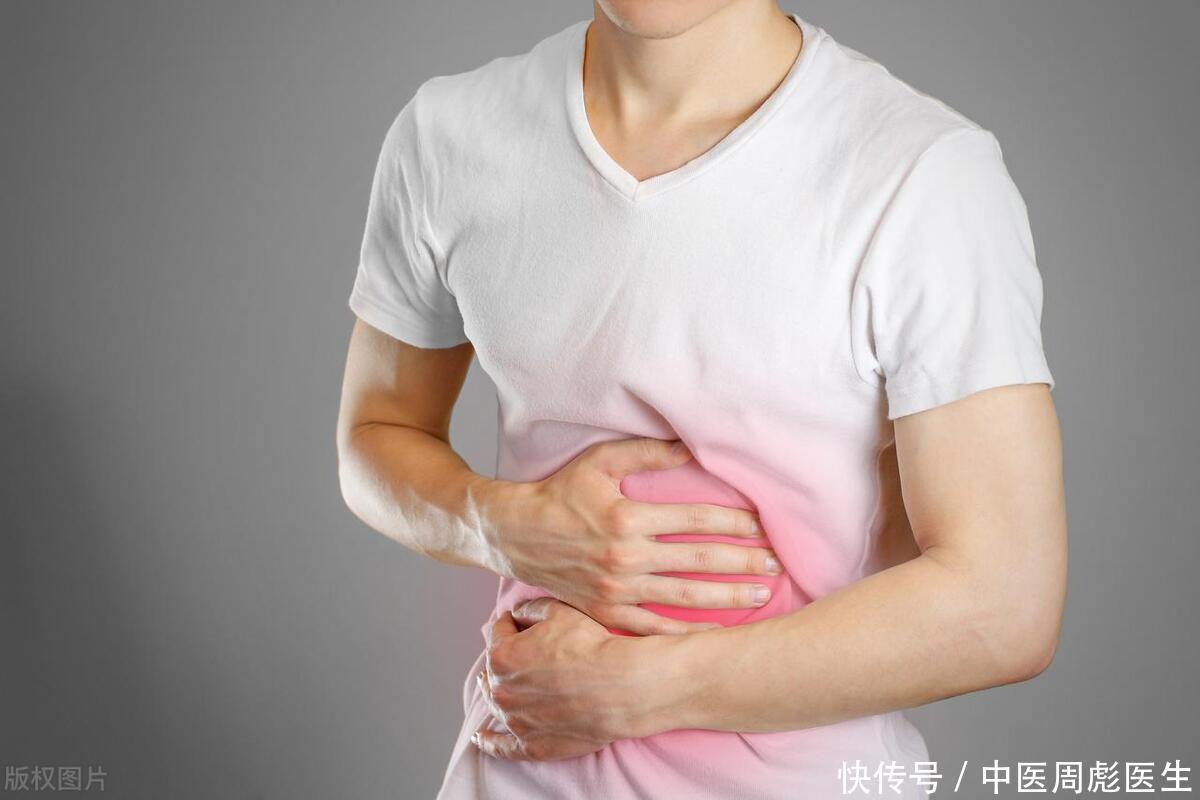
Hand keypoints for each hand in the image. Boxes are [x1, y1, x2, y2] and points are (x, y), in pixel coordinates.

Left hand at [473, 597, 673, 760]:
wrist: (620, 686)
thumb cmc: (591, 647)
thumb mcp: (559, 612)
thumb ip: (531, 610)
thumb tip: (518, 615)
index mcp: (503, 655)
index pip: (499, 632)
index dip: (512, 623)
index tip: (520, 623)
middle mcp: (502, 690)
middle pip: (495, 670)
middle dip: (506, 659)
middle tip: (522, 653)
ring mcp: (516, 721)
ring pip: (497, 705)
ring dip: (498, 693)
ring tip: (497, 688)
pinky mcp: (533, 745)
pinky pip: (504, 748)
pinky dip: (490, 743)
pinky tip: (481, 739)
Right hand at [477, 437, 779, 634]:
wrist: (516, 535)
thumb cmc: (561, 492)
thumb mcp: (600, 461)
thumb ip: (647, 453)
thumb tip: (691, 446)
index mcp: (628, 517)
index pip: (696, 520)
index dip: (733, 523)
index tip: (761, 526)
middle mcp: (626, 557)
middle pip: (698, 561)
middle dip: (742, 562)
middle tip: (775, 564)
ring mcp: (617, 590)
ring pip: (684, 597)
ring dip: (727, 597)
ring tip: (761, 596)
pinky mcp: (606, 612)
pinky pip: (654, 630)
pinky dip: (687, 633)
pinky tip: (716, 634)